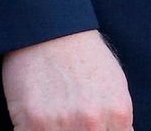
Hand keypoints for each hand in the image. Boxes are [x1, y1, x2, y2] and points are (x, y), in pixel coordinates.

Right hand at [1, 30, 133, 130]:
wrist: (51, 31)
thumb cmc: (84, 56)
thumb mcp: (116, 86)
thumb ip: (117, 119)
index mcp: (119, 113)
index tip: (92, 128)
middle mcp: (94, 123)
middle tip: (70, 123)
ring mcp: (63, 125)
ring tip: (53, 121)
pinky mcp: (32, 123)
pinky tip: (34, 123)